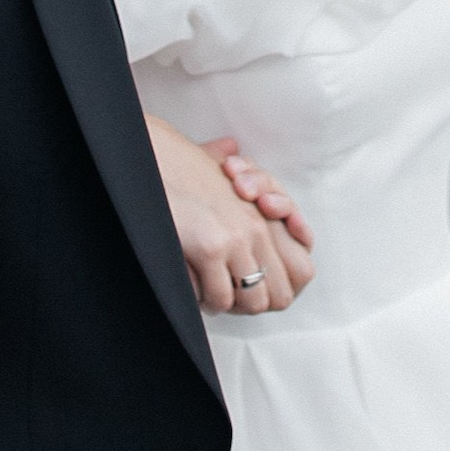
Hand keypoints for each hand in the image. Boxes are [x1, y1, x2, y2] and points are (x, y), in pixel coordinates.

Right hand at [148, 115, 313, 315]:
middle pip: (281, 294)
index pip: (302, 270)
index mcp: (262, 215)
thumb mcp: (212, 166)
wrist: (147, 160)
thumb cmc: (174, 167)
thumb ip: (230, 168)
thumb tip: (229, 146)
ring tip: (209, 296)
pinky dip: (205, 300)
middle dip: (256, 303)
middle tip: (230, 298)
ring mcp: (236, 238)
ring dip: (230, 304)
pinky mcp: (210, 248)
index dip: (281, 286)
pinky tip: (192, 288)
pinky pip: (220, 297)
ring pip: (253, 301)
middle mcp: (256, 228)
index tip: (255, 287)